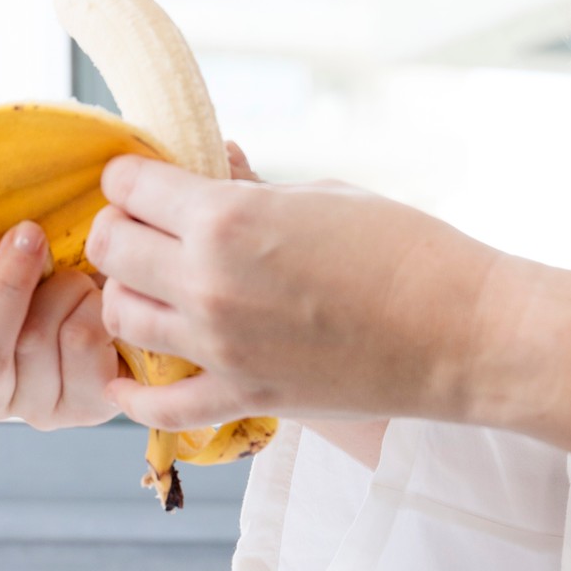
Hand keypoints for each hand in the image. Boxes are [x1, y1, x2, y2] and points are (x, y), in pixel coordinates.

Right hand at [0, 221, 120, 428]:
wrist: (123, 302)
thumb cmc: (54, 274)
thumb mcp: (8, 261)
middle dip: (5, 288)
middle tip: (28, 234)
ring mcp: (38, 407)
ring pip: (35, 341)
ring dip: (60, 288)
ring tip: (77, 273)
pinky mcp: (87, 405)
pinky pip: (81, 341)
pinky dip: (92, 304)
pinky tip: (100, 299)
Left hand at [87, 156, 494, 426]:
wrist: (461, 334)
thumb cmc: (405, 250)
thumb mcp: (323, 194)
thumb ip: (252, 187)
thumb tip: (213, 164)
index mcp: (227, 219)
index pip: (130, 187)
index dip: (131, 176)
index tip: (145, 180)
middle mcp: (208, 284)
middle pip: (110, 249)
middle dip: (119, 229)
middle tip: (143, 229)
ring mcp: (220, 348)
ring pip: (120, 319)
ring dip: (125, 297)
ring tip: (151, 290)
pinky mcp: (242, 398)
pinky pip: (159, 407)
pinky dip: (133, 395)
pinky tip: (128, 379)